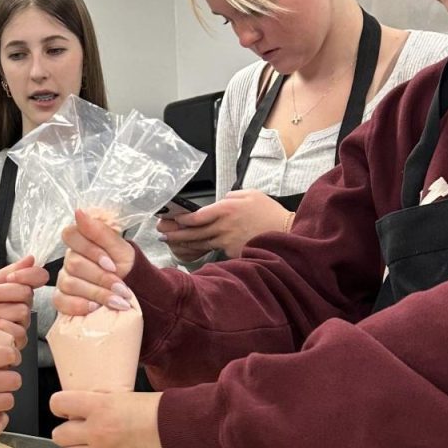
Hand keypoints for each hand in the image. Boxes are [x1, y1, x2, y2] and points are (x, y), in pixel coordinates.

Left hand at [0, 255, 47, 351]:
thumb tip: (30, 259)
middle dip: (0, 292)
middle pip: (27, 294)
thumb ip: (7, 271)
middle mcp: (23, 307)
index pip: (39, 277)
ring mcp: (21, 325)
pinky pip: (18, 332)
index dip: (28, 275)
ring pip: (22, 312)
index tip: (9, 277)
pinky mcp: (16, 343)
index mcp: (18, 290)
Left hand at [50, 389, 171, 447]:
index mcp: (99, 405)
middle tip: (82, 430)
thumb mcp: (127, 397)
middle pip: (59, 435)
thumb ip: (105, 404)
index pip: (58, 403)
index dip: (60, 406)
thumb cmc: (163, 411)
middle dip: (68, 433)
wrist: (184, 431)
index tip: (66, 409)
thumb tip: (93, 409)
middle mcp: (96, 430)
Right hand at [54, 209, 137, 316]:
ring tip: (118, 301)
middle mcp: (69, 259)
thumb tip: (78, 212)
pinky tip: (95, 308)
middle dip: (102, 278)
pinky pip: (61, 301)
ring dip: (97, 294)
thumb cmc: (126, 267)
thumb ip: (100, 231)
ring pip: (70, 284)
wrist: (135, 291)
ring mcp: (64, 279)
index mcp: (81, 241)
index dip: (91, 251)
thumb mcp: (121, 248)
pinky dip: (79, 306)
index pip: (71, 236)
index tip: (112, 264)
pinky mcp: (62, 298)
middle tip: (122, 289)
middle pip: (74, 264)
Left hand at [159, 190, 290, 259]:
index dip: (181, 219)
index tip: (170, 219)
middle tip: (161, 234)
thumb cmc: (269, 212)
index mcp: (226, 209)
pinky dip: (202, 250)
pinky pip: (214, 251)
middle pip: (194, 232)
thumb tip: (219, 201)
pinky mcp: (233, 253)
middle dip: (175, 233)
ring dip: (183, 243)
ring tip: (170, 242)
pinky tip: (190, 250)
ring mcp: (228, 242)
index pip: (197, 216)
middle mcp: (224, 227)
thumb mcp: (250, 194)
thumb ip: (230, 196)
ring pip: (200, 243)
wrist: (286, 232)